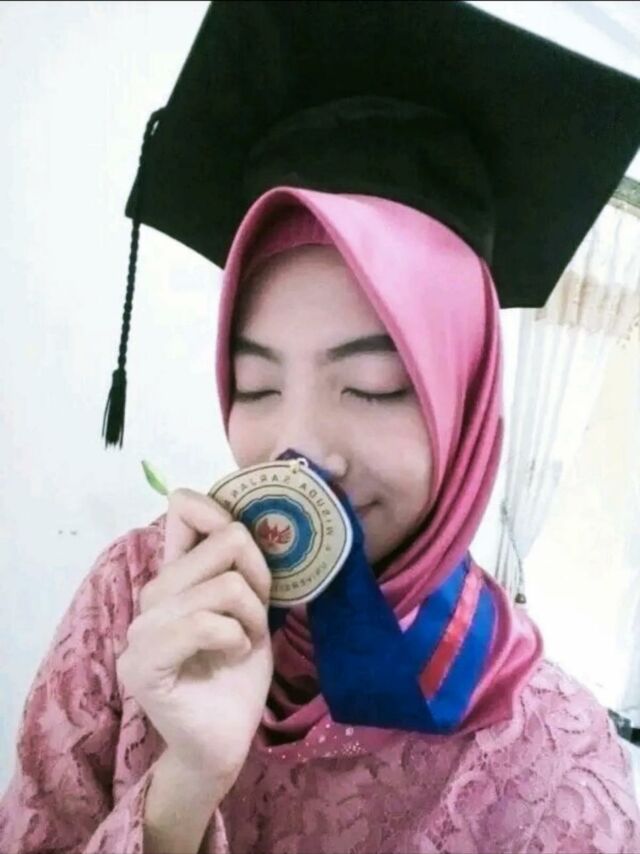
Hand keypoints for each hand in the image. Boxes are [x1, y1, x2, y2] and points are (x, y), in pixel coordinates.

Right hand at [116, 488, 272, 782]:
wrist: (223, 741)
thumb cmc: (236, 673)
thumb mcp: (250, 608)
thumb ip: (239, 566)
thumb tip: (240, 520)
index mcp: (175, 575)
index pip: (184, 511)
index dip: (222, 512)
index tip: (246, 548)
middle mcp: (151, 594)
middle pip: (225, 542)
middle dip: (260, 581)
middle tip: (254, 621)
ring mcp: (141, 629)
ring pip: (225, 586)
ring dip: (252, 619)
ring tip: (241, 645)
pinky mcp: (142, 664)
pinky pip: (204, 624)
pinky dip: (235, 640)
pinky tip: (231, 658)